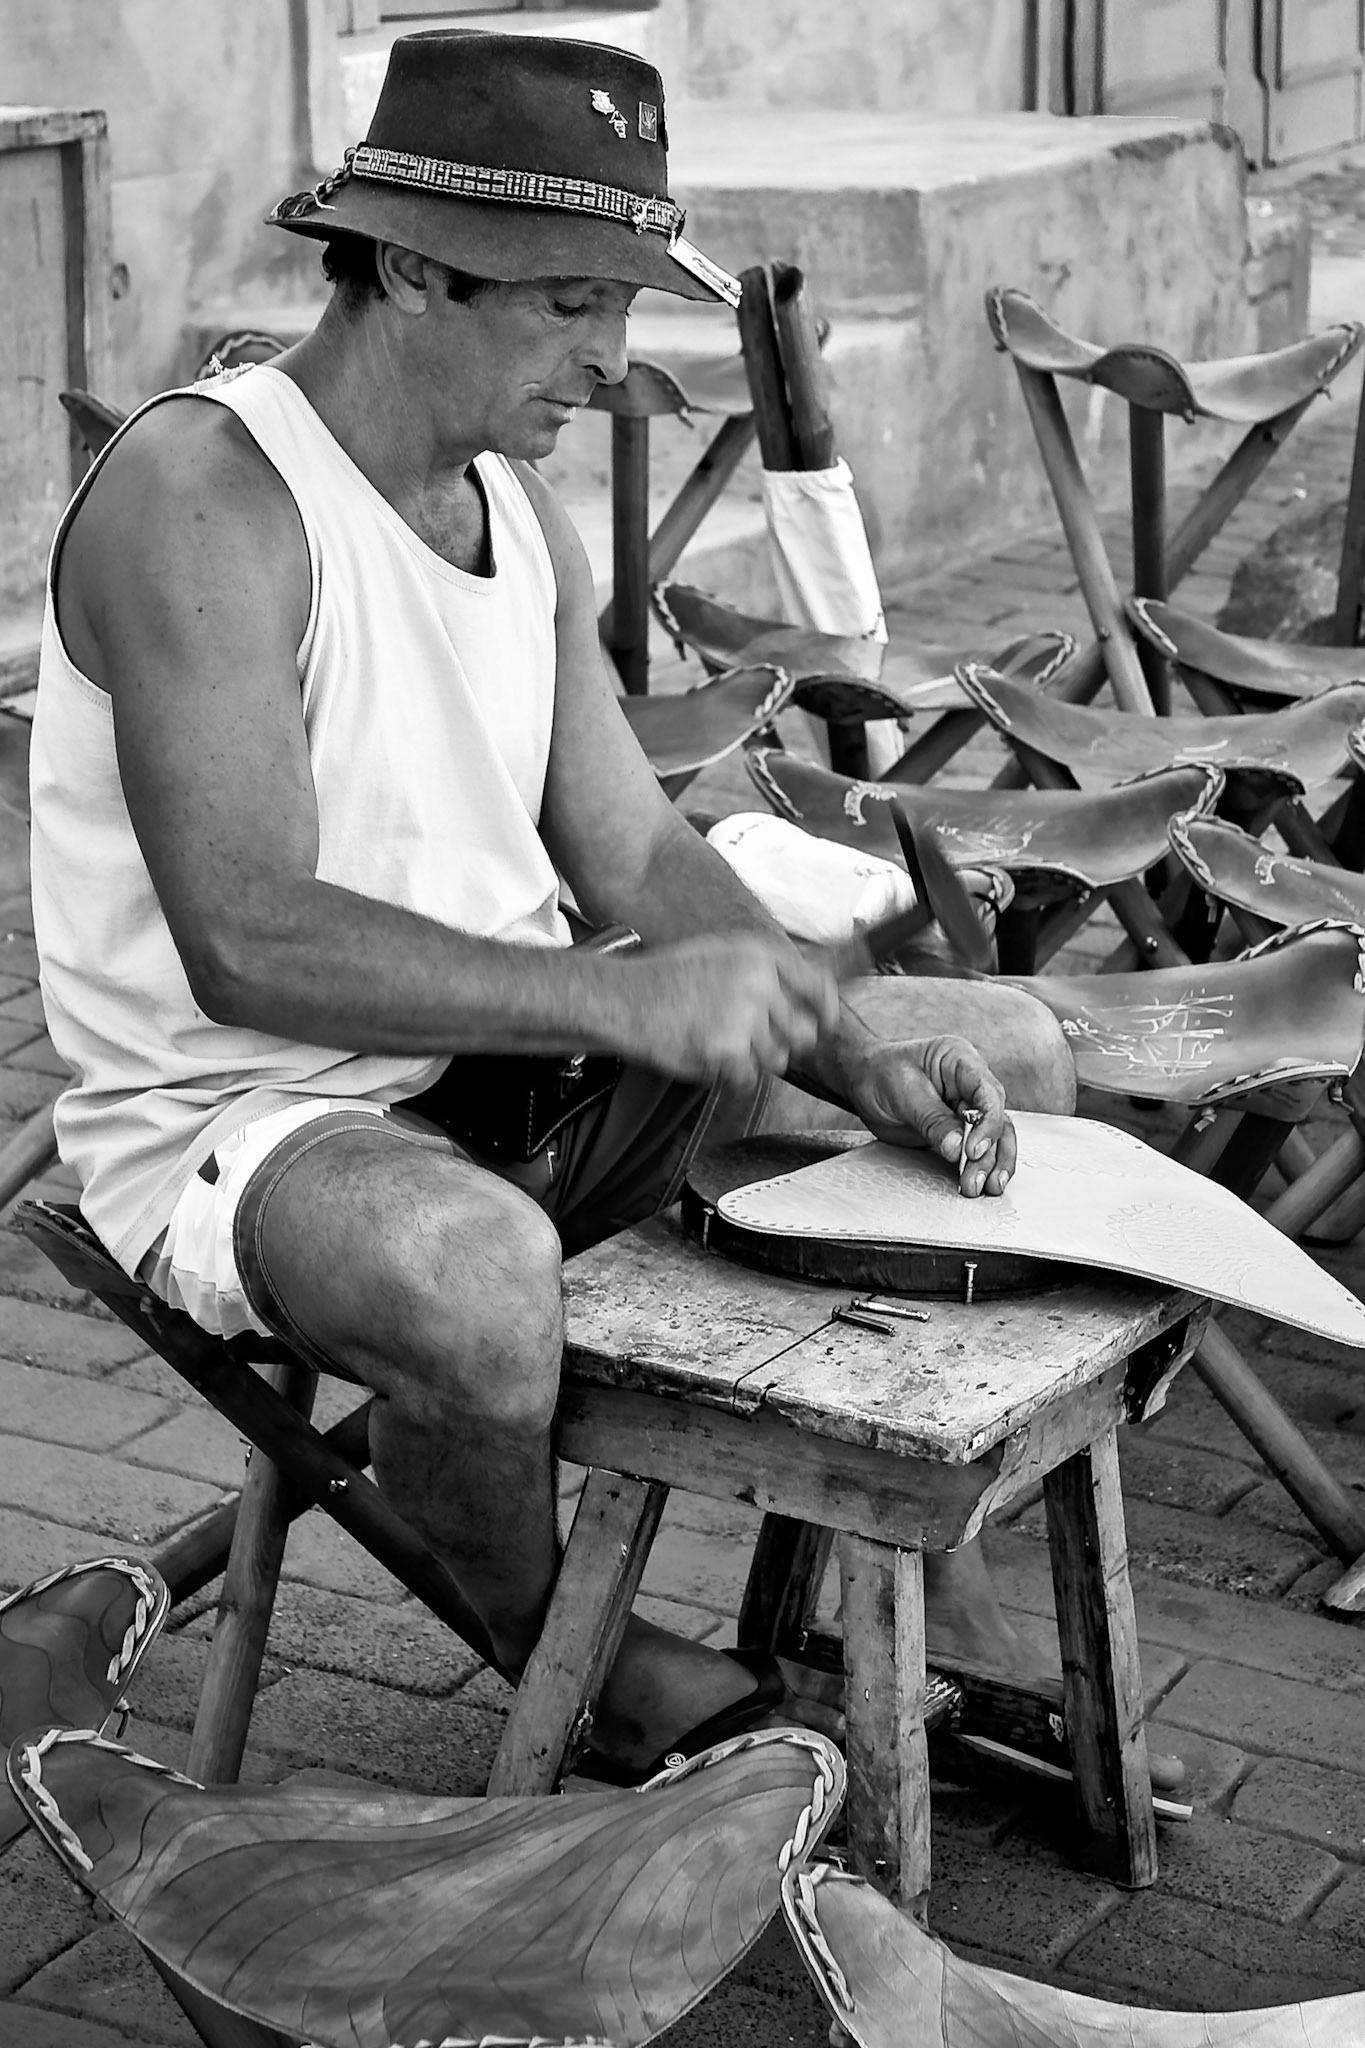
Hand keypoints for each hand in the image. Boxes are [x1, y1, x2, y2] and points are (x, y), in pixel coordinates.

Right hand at [619, 935, 841, 1091]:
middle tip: (754, 1040)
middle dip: (783, 1042)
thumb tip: (813, 995)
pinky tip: (707, 1055)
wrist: (623, 998)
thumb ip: (767, 971)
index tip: (826, 1025)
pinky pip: (747, 1079)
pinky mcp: (726, 1050)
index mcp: (760, 956)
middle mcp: (758, 984)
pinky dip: (730, 1076)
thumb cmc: (668, 978)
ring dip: (753, 1060)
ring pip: (776, 1060)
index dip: (826, 1011)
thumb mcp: (723, 953)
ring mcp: (743, 1017)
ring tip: (719, 1043)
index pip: (817, 986)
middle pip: (802, 1032)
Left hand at [842, 1034, 1015, 1196]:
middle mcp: (971, 1084)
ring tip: (981, 1188)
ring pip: (995, 1137)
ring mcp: (967, 1107)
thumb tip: (958, 1148)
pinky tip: (980, 1183)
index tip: (973, 1151)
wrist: (862, 1080)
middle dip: (990, 1153)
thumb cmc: (881, 1074)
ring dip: (991, 1164)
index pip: (988, 1094)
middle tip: (976, 1181)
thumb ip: (933, 1121)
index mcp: (961, 1061)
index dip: (987, 1124)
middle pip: (997, 1119)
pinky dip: (979, 1166)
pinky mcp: (960, 1128)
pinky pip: (978, 1148)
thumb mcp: (904, 1093)